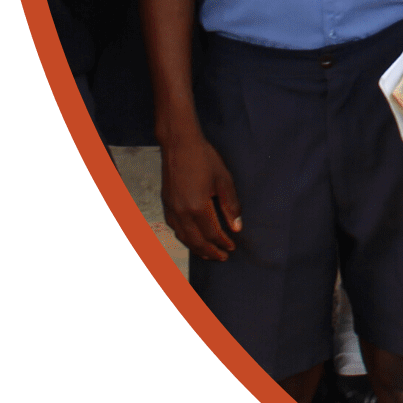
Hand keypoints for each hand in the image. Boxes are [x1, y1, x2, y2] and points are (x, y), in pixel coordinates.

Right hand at [160, 129, 241, 261]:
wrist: (179, 145)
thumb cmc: (204, 159)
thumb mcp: (224, 181)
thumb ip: (230, 206)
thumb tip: (236, 227)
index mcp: (197, 207)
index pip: (212, 234)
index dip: (222, 243)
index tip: (232, 248)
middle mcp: (181, 213)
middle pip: (196, 241)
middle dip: (210, 251)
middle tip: (223, 257)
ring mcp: (171, 209)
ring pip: (183, 237)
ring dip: (197, 248)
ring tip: (209, 253)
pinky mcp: (166, 204)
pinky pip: (175, 228)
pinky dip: (185, 238)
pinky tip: (192, 238)